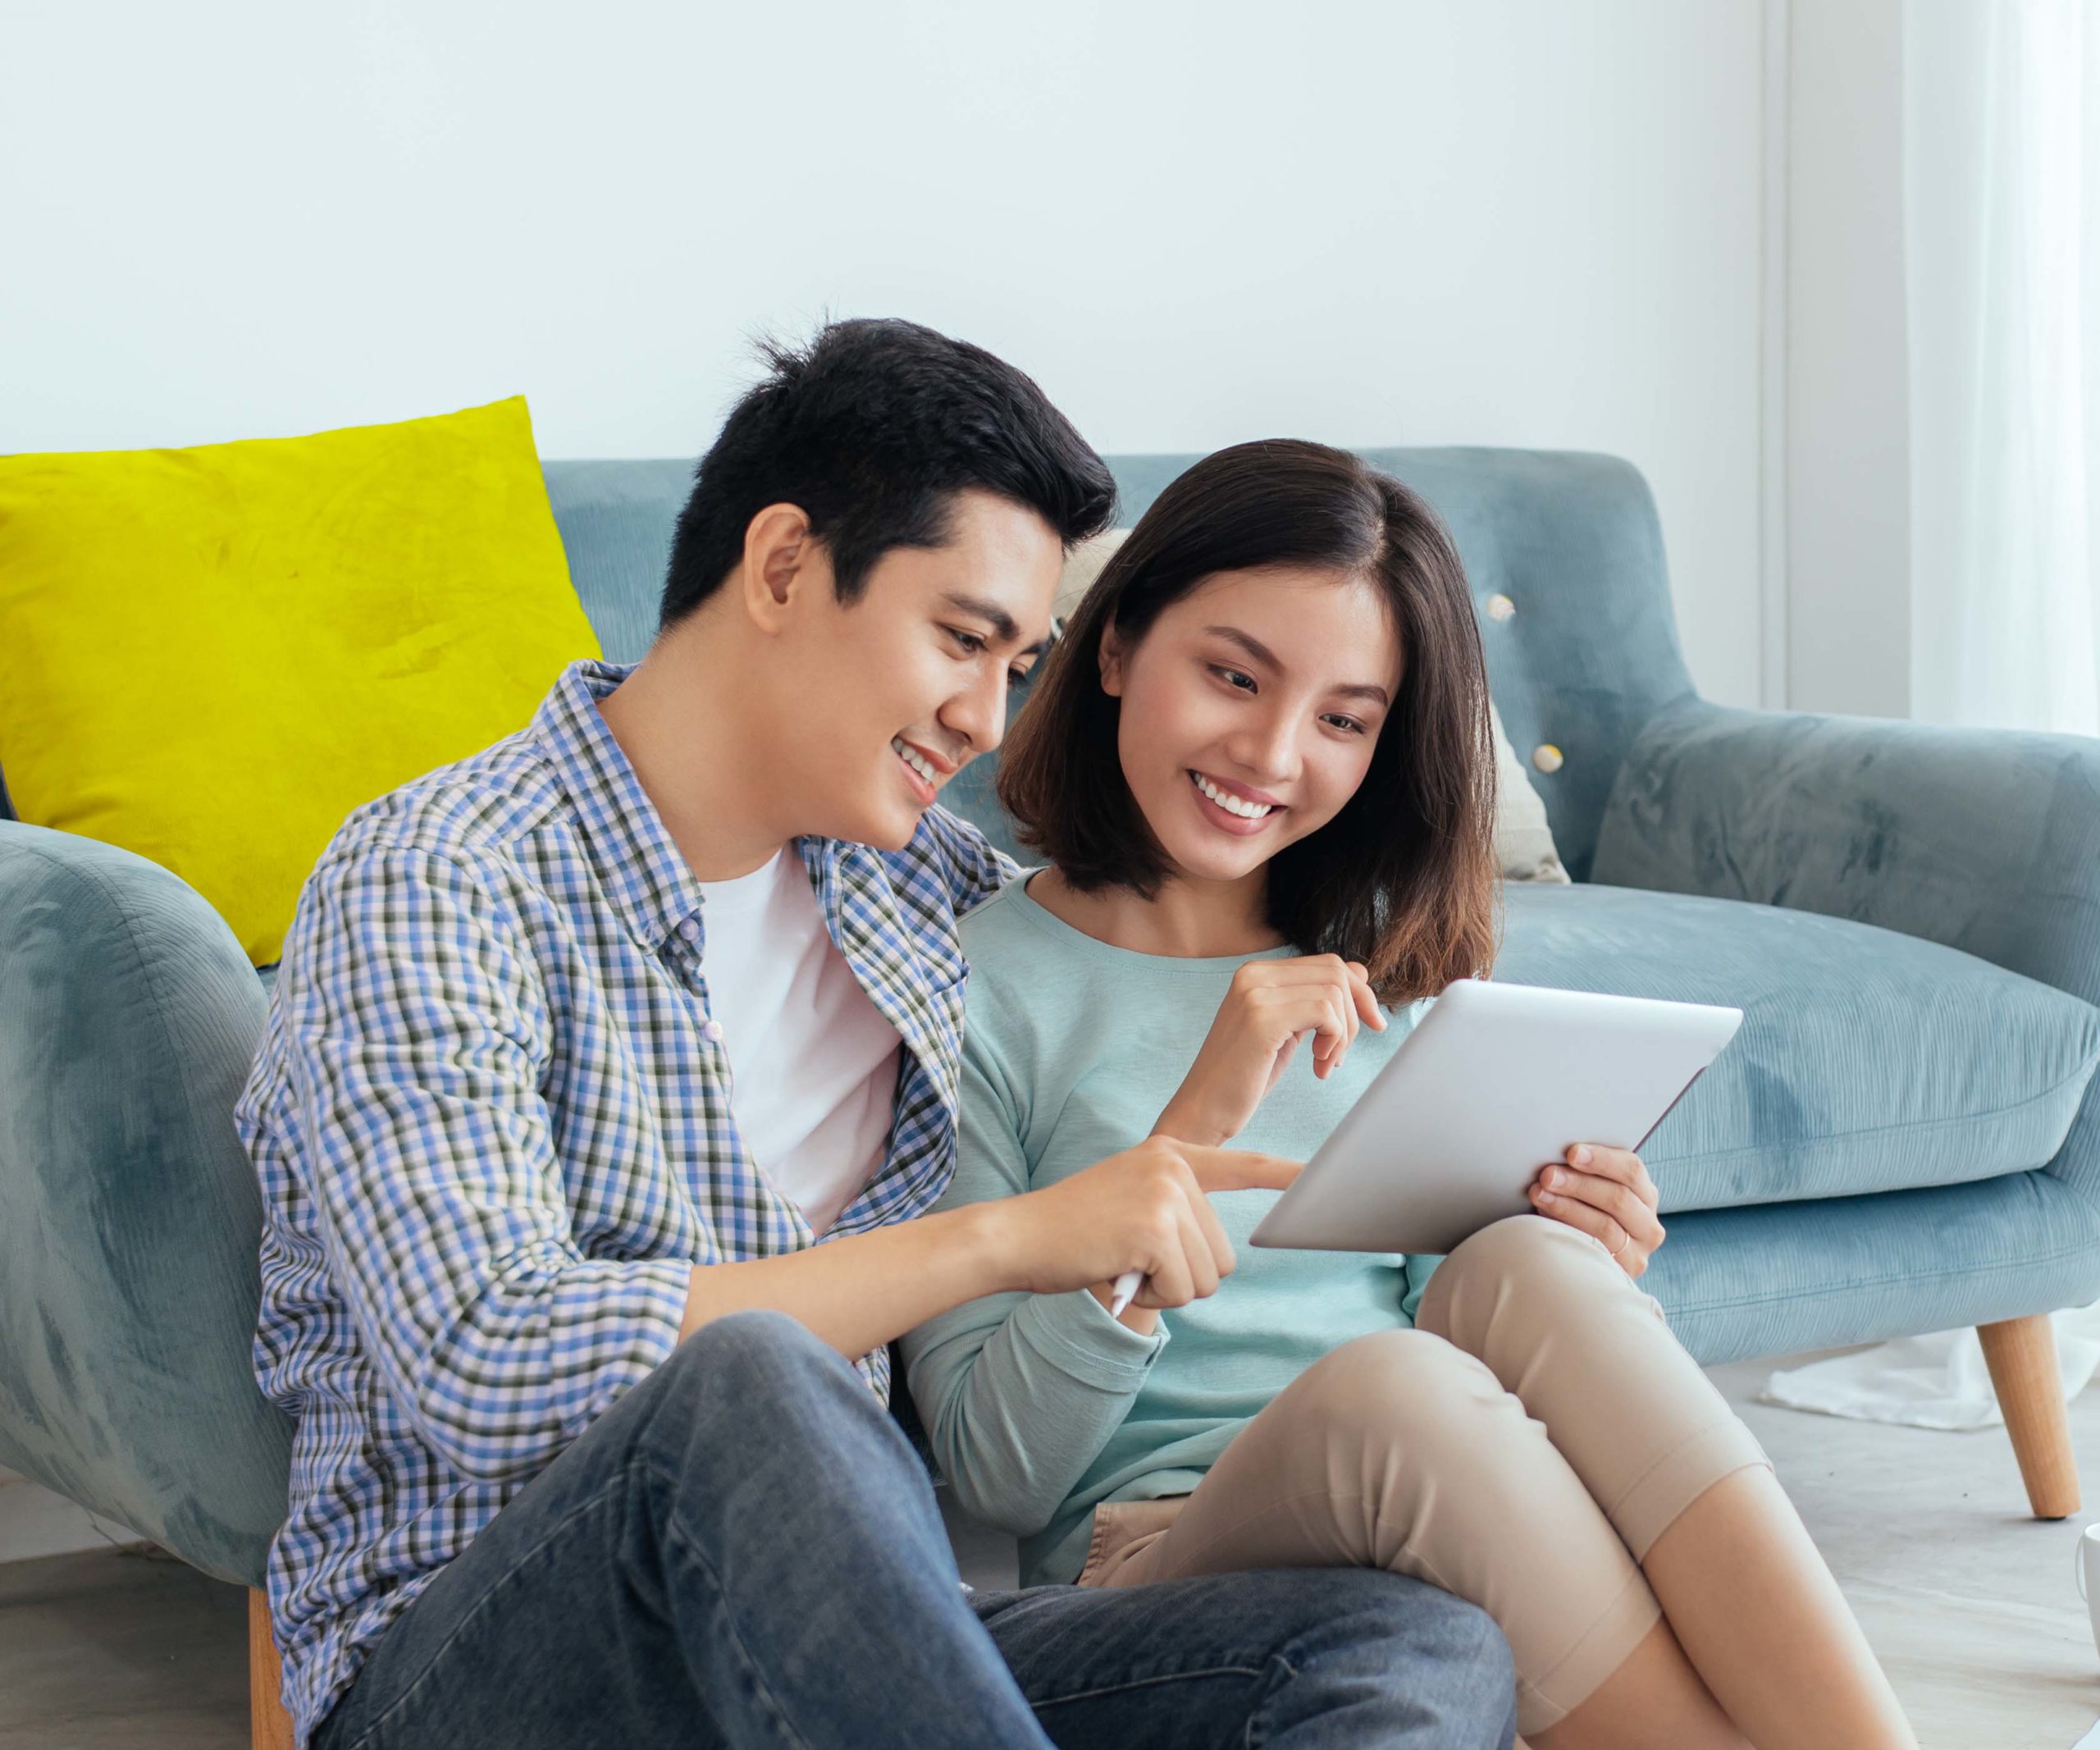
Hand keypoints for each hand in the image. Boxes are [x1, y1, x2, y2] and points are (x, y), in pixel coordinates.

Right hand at [993, 1137, 1300, 1308]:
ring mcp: (1166, 1195)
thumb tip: (1215, 1258)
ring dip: (1167, 1289)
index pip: (1242, 1165)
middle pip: (1223, 1253)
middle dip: (1183, 1275)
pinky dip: (1152, 1298)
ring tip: (1125, 1266)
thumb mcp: (1129, 1200)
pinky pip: (1182, 1290)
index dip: (1284, 1176)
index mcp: (1170, 1155)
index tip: (1318, 1179)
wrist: (1017, 1236)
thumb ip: (1172, 1210)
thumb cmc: (1070, 1231)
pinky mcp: (1155, 1229)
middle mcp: (1173, 1167)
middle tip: (1133, 1262)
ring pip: (1207, 1276)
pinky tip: (1119, 1275)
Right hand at [1153, 956, 1385, 1146]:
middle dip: (1356, 1013)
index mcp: (1256, 972)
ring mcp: (1255, 993)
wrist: (1202, 1110)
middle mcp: (1253, 974)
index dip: (1359, 993)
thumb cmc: (1244, 1076)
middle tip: (1341, 1054)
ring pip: (1334, 993)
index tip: (1372, 1025)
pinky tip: (1318, 1066)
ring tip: (1325, 1064)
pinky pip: (1325, 1013)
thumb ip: (1314, 999)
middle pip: (1336, 972)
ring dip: (1343, 1035)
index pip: (1328, 963)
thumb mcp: (1287, 1030)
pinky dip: (1334, 1041)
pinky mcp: (1262, 1018)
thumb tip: (1361, 971)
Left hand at [1528, 1144, 1663, 1277]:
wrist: (1581, 1260)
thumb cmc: (1581, 1211)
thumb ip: (1584, 1172)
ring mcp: (1637, 1253)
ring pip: (1605, 1227)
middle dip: (1578, 1184)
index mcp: (1645, 1193)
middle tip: (1547, 1175)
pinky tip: (1544, 1223)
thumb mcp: (1590, 1190)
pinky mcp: (1620, 1274)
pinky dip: (1567, 1232)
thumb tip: (1556, 1150)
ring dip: (1567, 1207)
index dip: (1602, 1159)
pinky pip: (1594, 1252)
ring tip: (1538, 1194)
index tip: (1572, 1152)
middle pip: (1618, 1198)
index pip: (1631, 1170)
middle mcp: (1648, 1224)